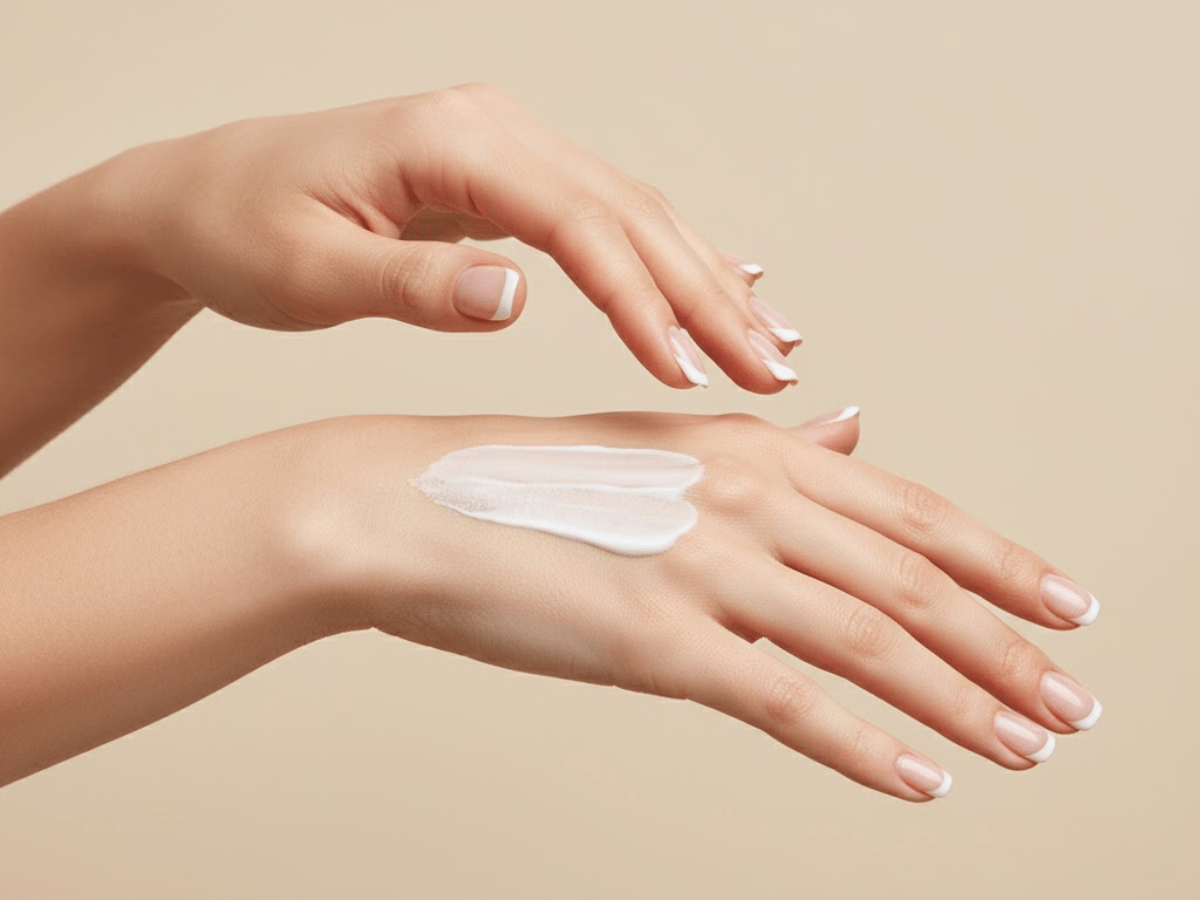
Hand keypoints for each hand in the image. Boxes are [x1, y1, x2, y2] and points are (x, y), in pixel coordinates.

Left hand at [108, 84, 799, 391]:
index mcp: (449, 140)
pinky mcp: (504, 179)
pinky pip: (606, 216)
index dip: (641, 302)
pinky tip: (720, 281)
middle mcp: (492, 130)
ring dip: (705, 279)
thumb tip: (515, 295)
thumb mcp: (309, 272)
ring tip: (767, 343)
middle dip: (706, 296)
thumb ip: (412, 286)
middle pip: (630, 211)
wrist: (197, 197)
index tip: (685, 373)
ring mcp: (503, 148)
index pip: (579, 223)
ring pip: (634, 211)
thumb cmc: (239, 230)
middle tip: (769, 372)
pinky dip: (667, 258)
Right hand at [297, 408, 1099, 801]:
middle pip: (912, 580)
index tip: (1065, 605)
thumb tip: (853, 430)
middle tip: (1077, 699)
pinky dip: (862, 747)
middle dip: (1008, 646)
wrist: (407, 503)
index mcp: (747, 447)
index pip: (909, 510)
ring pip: (872, 641)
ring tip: (1029, 745)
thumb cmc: (519, 481)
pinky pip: (787, 702)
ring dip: (963, 701)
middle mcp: (745, 497)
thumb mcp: (656, 452)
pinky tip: (917, 782)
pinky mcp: (658, 639)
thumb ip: (764, 451)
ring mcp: (705, 566)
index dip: (999, 562)